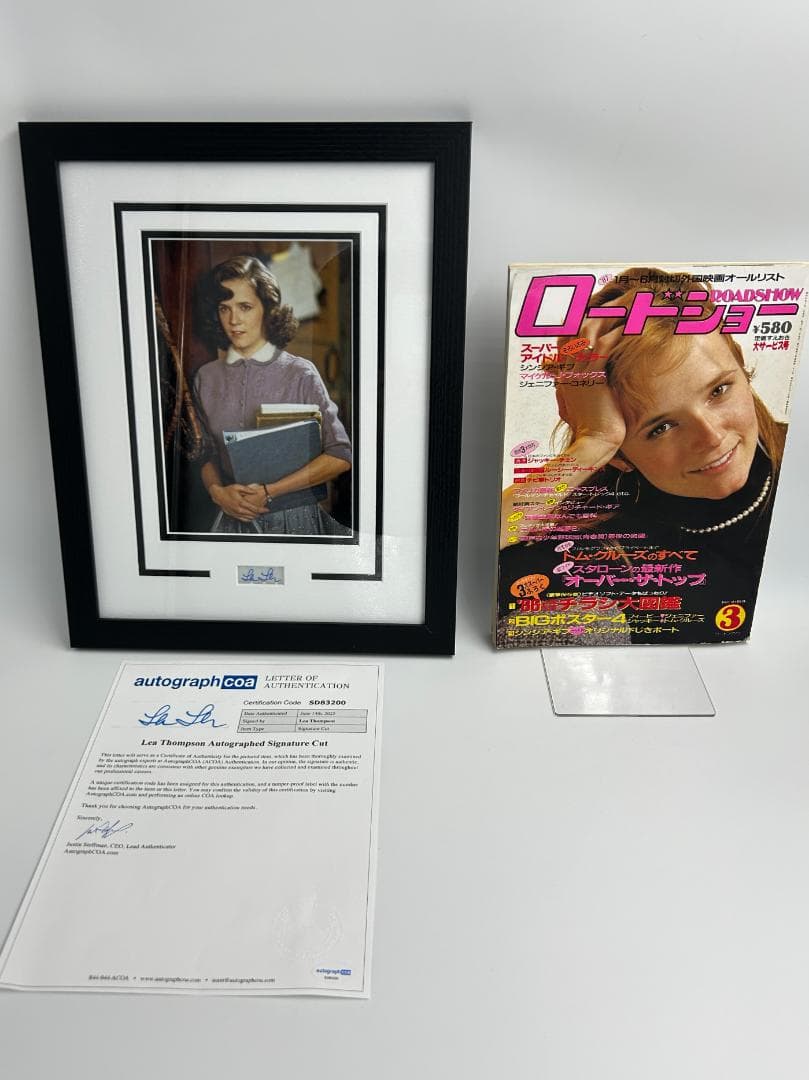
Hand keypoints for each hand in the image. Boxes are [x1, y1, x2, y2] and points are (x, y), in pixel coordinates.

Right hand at [209, 483, 265, 521]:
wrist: (218, 496)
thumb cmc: (227, 491)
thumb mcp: (238, 487)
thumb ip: (248, 489)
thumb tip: (255, 491)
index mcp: (240, 502)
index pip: (254, 508)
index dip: (261, 509)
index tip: (266, 509)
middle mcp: (238, 508)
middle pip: (252, 514)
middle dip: (259, 513)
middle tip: (264, 512)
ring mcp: (236, 513)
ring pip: (248, 517)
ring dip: (254, 516)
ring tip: (259, 514)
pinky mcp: (233, 515)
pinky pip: (242, 519)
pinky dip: (248, 519)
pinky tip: (251, 517)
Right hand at [554, 318, 626, 458]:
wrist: (593, 445)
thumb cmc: (596, 432)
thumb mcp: (589, 409)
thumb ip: (591, 394)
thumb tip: (598, 385)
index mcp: (565, 377)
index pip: (567, 339)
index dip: (581, 322)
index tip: (598, 310)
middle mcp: (567, 372)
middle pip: (578, 330)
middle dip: (598, 313)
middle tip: (618, 301)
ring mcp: (577, 374)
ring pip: (590, 334)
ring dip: (610, 318)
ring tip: (629, 307)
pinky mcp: (591, 379)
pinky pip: (603, 348)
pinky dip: (617, 335)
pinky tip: (633, 327)